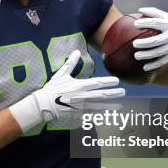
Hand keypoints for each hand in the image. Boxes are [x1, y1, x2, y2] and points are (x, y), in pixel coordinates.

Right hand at [9, 50, 124, 132]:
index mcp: (80, 86)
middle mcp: (83, 96)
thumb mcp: (61, 74)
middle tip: (123, 92)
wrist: (43, 105)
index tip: (117, 81)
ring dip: (110, 106)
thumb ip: (71, 63)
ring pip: (99, 107)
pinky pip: (91, 116)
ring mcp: (81, 107)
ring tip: (119, 106)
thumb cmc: (52, 89)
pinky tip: (106, 116)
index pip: (98, 83)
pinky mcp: (78, 116)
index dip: (109, 82)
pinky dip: (99, 116)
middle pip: (102, 95)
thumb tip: (77, 51)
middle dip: (114, 93)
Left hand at [132, 7, 167, 71]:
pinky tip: (144, 68)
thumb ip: (155, 12)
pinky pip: (163, 61)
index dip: (146, 23)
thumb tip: (139, 9)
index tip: (135, 24)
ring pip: (159, 52)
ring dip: (147, 55)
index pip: (156, 23)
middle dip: (145, 43)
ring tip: (136, 56)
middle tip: (134, 44)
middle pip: (157, 40)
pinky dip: (154, 65)